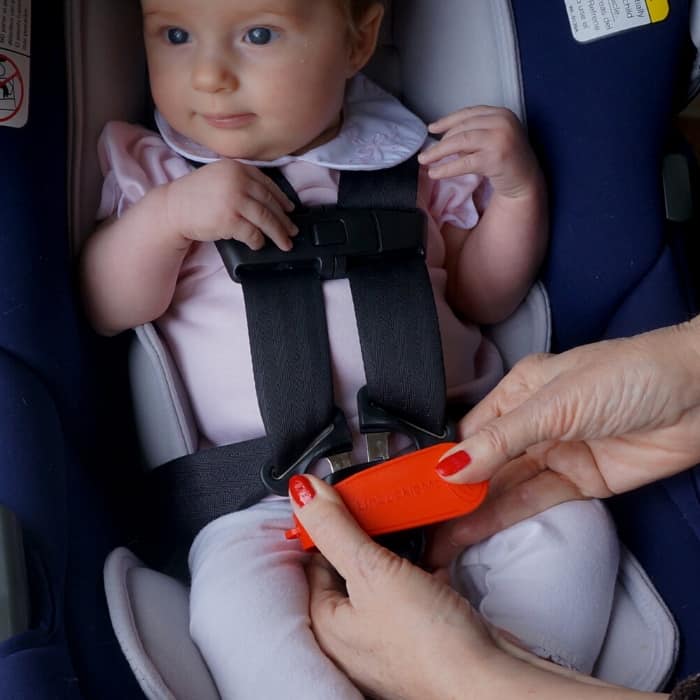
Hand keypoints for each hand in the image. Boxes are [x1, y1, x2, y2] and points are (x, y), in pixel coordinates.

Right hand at [165, 159, 297, 249]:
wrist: (171, 208)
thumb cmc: (194, 196)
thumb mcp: (219, 177)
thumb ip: (240, 181)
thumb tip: (267, 199)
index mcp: (237, 168)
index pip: (267, 184)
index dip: (282, 199)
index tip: (290, 209)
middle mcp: (238, 181)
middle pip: (270, 202)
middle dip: (284, 220)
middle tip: (292, 231)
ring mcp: (234, 200)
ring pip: (266, 219)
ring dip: (278, 233)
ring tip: (285, 242)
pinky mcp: (229, 220)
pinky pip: (252, 233)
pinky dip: (258, 241)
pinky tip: (259, 244)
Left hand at [289, 475, 645, 699]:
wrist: (488, 679)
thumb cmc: (427, 642)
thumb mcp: (371, 570)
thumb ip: (335, 528)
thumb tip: (302, 492)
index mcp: (325, 623)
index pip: (314, 557)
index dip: (327, 522)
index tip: (342, 494)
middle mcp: (350, 635)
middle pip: (348, 565)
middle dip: (364, 534)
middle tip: (378, 506)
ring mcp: (386, 637)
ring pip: (381, 577)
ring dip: (394, 552)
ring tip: (405, 528)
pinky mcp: (418, 635)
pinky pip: (410, 592)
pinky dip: (419, 573)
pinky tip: (432, 561)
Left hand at [418, 106, 540, 198]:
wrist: (526, 181)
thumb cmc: (507, 160)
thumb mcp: (492, 139)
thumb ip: (473, 134)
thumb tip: (443, 139)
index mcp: (501, 113)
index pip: (468, 114)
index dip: (447, 121)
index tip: (431, 128)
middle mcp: (502, 122)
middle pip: (462, 128)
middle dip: (440, 141)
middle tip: (425, 153)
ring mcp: (500, 139)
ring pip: (461, 142)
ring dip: (439, 152)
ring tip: (425, 160)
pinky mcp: (495, 158)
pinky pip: (465, 162)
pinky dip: (447, 168)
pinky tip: (435, 173)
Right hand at [426, 320, 699, 568]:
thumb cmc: (630, 376)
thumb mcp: (555, 402)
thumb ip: (501, 439)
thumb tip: (450, 465)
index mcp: (519, 391)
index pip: (469, 431)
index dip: (443, 460)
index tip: (416, 489)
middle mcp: (532, 423)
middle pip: (484, 463)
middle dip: (454, 492)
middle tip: (422, 522)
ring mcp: (555, 453)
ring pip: (505, 486)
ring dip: (475, 511)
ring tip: (441, 537)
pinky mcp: (579, 482)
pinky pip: (535, 502)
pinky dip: (506, 517)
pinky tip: (477, 530)